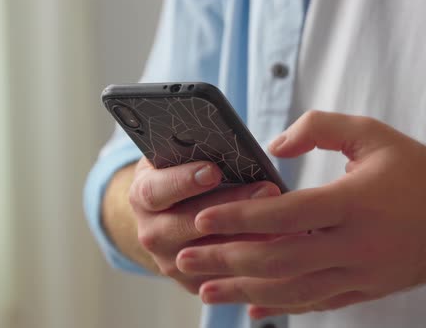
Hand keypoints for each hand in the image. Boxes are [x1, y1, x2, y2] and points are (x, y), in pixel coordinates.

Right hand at [129, 158, 280, 292]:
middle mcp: (151, 233)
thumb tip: (230, 144)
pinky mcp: (193, 282)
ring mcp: (171, 262)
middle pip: (187, 223)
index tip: (213, 171)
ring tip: (282, 219)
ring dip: (248, 236)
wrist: (167, 215)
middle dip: (230, 206)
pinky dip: (252, 262)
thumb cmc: (180, 175)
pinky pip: (225, 277)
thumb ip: (194, 151)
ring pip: (210, 255)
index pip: (156, 190)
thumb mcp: (178, 157)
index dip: (183, 181)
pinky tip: (280, 244)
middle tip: (267, 189)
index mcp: (142, 196)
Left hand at [175, 111, 425, 316]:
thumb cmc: (417, 169)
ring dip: (246, 291)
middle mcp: (357, 244)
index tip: (205, 219)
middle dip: (228, 261)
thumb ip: (320, 128)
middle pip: (280, 258)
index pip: (287, 213)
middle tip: (186, 258)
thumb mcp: (372, 133)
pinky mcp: (366, 289)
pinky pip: (318, 304)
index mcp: (355, 201)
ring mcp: (362, 273)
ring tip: (206, 291)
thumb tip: (273, 146)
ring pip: (294, 290)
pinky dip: (282, 308)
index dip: (242, 217)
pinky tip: (252, 309)